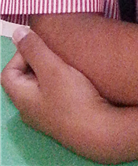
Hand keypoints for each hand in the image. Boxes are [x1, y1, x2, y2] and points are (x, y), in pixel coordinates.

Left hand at [0, 27, 111, 161]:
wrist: (100, 131)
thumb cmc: (73, 100)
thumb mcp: (52, 68)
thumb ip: (34, 49)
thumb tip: (17, 33)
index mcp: (22, 99)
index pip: (8, 73)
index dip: (20, 55)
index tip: (41, 46)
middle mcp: (30, 109)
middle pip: (24, 78)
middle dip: (38, 60)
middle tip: (55, 51)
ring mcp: (46, 114)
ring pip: (41, 85)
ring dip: (51, 70)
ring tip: (66, 60)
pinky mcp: (62, 116)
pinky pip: (54, 93)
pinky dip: (61, 80)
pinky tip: (75, 76)